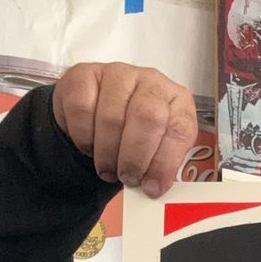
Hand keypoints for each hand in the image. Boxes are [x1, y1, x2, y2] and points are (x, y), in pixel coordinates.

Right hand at [52, 62, 197, 197]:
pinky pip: (81, 108)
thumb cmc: (136, 136)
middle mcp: (151, 81)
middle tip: (127, 178)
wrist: (99, 113)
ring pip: (111, 116)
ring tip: (108, 169)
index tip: (152, 188)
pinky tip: (89, 147)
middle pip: (146, 118)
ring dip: (107, 153)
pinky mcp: (84, 74)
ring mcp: (117, 73)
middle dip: (134, 157)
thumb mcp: (157, 151)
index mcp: (178, 102)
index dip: (165, 163)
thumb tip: (152, 188)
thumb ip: (160, 168)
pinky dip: (84, 137)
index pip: (179, 130)